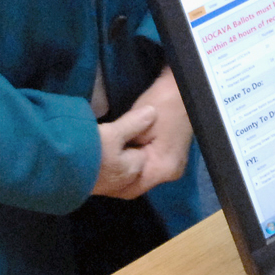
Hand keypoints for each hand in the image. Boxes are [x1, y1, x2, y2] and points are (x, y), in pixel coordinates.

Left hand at [92, 68, 192, 199]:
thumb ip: (123, 148)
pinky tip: (123, 151)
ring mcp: (174, 165)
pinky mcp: (172, 156)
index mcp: (163, 168)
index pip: (131, 188)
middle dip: (118, 177)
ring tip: (107, 160)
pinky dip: (136, 160)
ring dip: (127, 168)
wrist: (183, 86)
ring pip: (143, 174)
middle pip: (138, 184)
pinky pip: (149, 165)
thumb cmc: (160, 103)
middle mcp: (171, 172)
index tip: (92, 175)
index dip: (110, 183)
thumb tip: (105, 162)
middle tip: (95, 168)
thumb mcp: (136, 125)